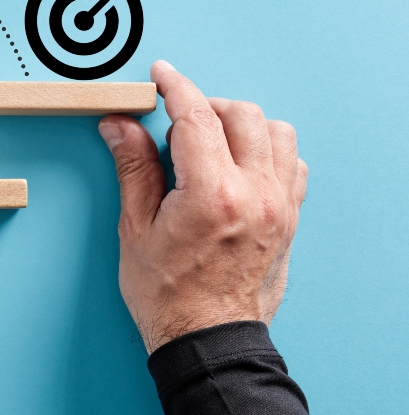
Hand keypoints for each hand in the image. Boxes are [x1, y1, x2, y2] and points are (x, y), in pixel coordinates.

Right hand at [98, 61, 308, 353]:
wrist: (208, 340)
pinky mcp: (290, 218)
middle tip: (175, 123)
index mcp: (211, 195)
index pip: (196, 117)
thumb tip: (120, 126)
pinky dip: (267, 151)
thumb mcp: (136, 229)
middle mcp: (255, 194)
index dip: (175, 87)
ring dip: (241, 125)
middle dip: (205, 106)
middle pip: (242, 114)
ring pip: (276, 132)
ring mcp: (280, 206)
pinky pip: (292, 163)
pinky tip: (237, 167)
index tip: (162, 74)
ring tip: (209, 145)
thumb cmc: (167, 295)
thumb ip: (134, 168)